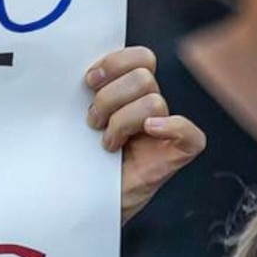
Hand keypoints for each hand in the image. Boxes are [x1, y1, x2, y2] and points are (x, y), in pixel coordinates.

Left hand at [88, 46, 202, 223]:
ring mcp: (165, 130)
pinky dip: (171, 127)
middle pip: (143, 78)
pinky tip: (148, 132)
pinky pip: (190, 133)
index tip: (89, 81)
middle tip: (92, 121)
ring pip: (154, 102)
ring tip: (106, 142)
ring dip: (122, 122)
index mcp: (130, 91)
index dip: (115, 63)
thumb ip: (81, 94)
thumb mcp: (74, 120)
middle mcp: (150, 106)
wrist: (83, 200)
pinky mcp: (175, 153)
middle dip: (110, 98)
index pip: (140, 57)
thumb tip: (67, 72)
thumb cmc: (79, 160)